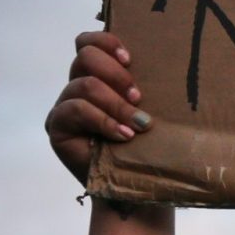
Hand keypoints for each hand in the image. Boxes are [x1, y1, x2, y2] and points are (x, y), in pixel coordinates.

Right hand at [46, 30, 172, 234]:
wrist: (139, 192)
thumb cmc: (153, 150)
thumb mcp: (156, 112)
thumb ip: (151, 88)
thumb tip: (178, 60)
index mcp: (101, 77)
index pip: (89, 42)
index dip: (108, 42)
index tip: (132, 60)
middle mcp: (79, 87)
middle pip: (85, 55)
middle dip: (116, 74)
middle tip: (140, 98)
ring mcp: (66, 106)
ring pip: (84, 84)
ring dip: (116, 103)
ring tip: (138, 124)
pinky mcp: (57, 126)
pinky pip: (74, 110)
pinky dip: (103, 121)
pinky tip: (124, 136)